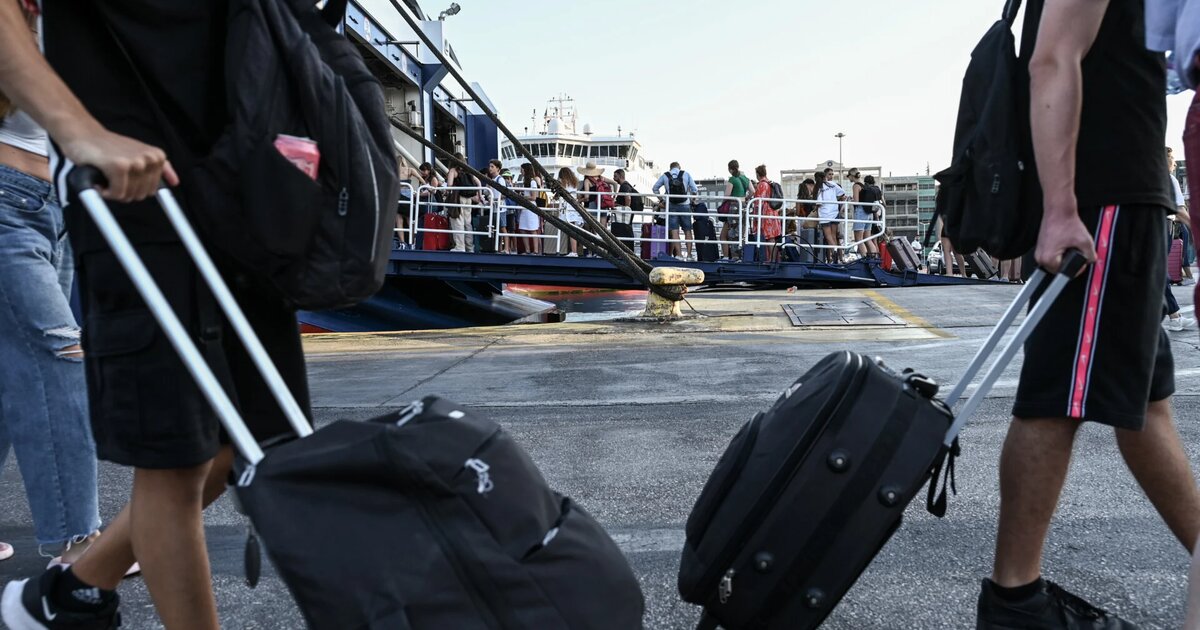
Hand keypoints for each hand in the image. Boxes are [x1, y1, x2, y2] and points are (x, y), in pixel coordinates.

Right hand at [59, 127, 177, 201]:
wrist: (81, 133)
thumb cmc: (107, 147)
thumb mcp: (138, 154)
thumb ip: (158, 167)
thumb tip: (175, 182)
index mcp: (157, 157)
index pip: (154, 190)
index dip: (136, 190)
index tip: (126, 182)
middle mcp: (150, 159)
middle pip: (141, 195)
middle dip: (124, 190)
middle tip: (111, 176)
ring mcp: (136, 162)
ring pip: (129, 196)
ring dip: (113, 191)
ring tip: (106, 174)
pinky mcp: (120, 167)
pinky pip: (117, 194)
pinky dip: (105, 192)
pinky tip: (99, 177)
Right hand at [1035, 208, 1095, 274]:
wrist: (1058, 210)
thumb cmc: (1066, 222)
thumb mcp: (1085, 241)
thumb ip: (1091, 255)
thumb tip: (1090, 261)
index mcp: (1048, 258)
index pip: (1063, 273)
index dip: (1076, 268)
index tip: (1081, 261)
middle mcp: (1040, 256)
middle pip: (1058, 269)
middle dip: (1069, 262)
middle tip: (1076, 251)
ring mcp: (1039, 251)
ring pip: (1055, 262)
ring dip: (1064, 257)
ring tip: (1069, 245)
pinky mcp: (1041, 246)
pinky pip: (1051, 255)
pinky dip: (1059, 252)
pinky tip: (1064, 243)